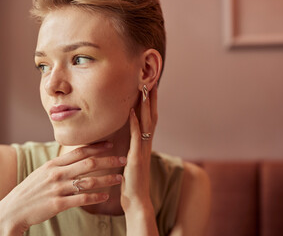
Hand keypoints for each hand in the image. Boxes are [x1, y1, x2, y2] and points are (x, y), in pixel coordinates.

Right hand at [0, 142, 125, 233]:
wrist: (12, 210)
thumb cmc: (30, 191)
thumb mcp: (42, 172)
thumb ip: (59, 164)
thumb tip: (74, 156)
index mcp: (53, 164)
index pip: (79, 151)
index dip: (97, 147)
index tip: (111, 144)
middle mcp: (57, 173)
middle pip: (88, 163)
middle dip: (109, 160)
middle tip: (124, 160)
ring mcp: (57, 188)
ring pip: (88, 181)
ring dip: (107, 179)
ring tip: (120, 179)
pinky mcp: (57, 204)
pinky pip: (81, 199)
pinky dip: (95, 197)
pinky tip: (106, 197)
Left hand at [121, 84, 157, 211]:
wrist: (137, 200)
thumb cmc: (132, 182)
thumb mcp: (133, 161)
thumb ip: (133, 148)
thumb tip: (130, 138)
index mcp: (144, 145)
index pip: (150, 119)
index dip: (150, 103)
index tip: (149, 88)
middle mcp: (146, 144)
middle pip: (152, 116)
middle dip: (151, 99)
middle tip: (150, 81)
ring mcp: (142, 150)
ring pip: (147, 123)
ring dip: (145, 105)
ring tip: (144, 89)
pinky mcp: (136, 157)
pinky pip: (136, 136)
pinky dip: (134, 122)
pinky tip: (132, 111)